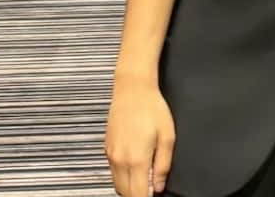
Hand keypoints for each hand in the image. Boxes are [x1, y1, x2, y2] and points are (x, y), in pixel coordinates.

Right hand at [105, 78, 175, 196]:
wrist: (132, 88)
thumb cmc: (152, 108)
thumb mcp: (167, 135)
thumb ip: (163, 164)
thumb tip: (159, 187)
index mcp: (137, 159)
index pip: (138, 195)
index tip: (154, 195)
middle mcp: (120, 160)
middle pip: (126, 193)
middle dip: (138, 193)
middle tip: (152, 184)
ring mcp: (111, 155)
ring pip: (118, 184)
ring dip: (129, 186)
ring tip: (145, 174)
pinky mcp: (107, 148)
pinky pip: (113, 172)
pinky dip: (122, 175)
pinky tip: (134, 163)